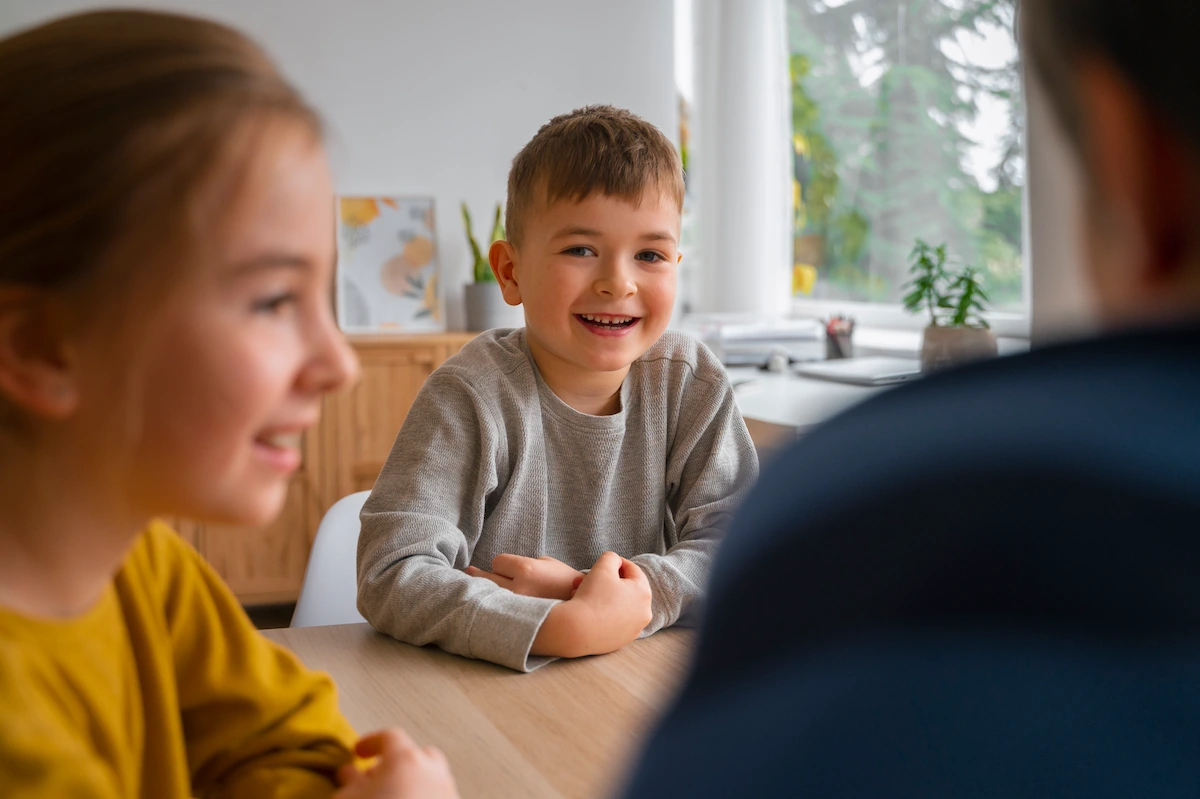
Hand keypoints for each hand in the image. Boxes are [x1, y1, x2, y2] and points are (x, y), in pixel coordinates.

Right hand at [334, 729, 457, 798]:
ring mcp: (448, 792)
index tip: (359, 751)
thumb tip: (348, 773)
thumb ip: (349, 781)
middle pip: (418, 753)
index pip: (389, 736)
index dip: (371, 742)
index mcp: (406, 759)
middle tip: (379, 775)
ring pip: (432, 776)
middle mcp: (433, 771)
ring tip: (393, 794)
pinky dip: (425, 795)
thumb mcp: (349, 798)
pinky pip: (439, 795)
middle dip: (399, 760)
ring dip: (413, 780)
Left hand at [465, 554, 583, 600]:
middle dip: (483, 575)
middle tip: (469, 571)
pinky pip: (495, 610)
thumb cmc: (564, 582)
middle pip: (486, 578)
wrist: (582, 610)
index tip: (507, 568)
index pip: (497, 562)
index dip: (502, 564)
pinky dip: (491, 606)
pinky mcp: (516, 621)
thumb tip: (497, 567)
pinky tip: (487, 605)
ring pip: (487, 595)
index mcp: (527, 569)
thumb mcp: (547, 562)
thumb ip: (523, 562)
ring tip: (469, 588)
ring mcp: (516, 607)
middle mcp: (518, 588)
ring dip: (481, 591)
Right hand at [531, 552, 651, 657]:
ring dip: (609, 598)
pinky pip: (617, 622)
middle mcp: (645, 612)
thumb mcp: (602, 567)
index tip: (604, 563)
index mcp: (644, 593)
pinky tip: (593, 610)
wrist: (576, 630)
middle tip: (596, 579)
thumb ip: (611, 558)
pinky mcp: (623, 641)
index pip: (633, 570)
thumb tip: (616, 562)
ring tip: (591, 594)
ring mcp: (635, 629)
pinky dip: (607, 614)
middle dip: (612, 582)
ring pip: (622, 606)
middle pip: (629, 589)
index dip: (617, 563)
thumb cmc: (591, 596)